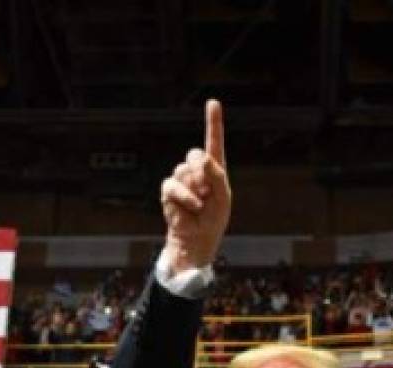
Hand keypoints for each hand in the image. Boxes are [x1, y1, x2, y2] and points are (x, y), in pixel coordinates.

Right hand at [160, 100, 230, 275]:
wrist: (197, 238)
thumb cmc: (213, 219)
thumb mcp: (223, 197)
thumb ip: (217, 175)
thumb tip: (202, 158)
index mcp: (214, 169)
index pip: (214, 141)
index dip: (213, 122)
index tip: (213, 103)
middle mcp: (197, 170)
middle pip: (195, 154)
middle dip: (202, 172)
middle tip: (207, 193)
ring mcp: (181, 178)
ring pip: (184, 171)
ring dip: (194, 190)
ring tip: (199, 204)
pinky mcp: (169, 190)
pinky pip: (173, 185)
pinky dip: (185, 197)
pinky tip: (191, 206)